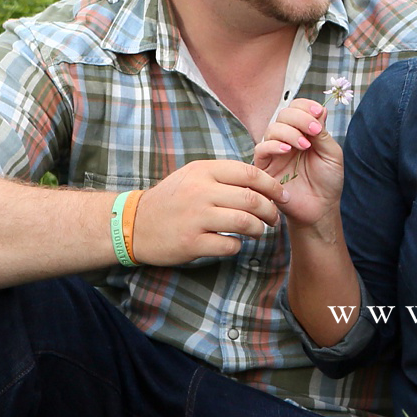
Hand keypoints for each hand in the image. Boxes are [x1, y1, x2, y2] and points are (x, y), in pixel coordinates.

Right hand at [130, 157, 282, 265]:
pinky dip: (238, 246)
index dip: (272, 185)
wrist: (134, 224)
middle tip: (274, 218)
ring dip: (259, 229)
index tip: (282, 195)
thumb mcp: (193, 176)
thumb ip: (222, 175)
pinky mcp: (192, 243)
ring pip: (244, 222)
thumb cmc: (170, 199)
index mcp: (204, 171)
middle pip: (251, 199)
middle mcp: (201, 191)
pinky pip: (229, 245)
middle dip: (270, 210)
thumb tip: (260, 180)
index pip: (249, 173)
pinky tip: (235, 243)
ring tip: (259, 231)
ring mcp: (196, 218)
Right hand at [252, 98, 343, 228]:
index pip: (297, 107)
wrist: (320, 209)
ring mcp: (275, 152)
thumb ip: (322, 132)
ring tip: (305, 145)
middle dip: (299, 118)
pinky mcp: (265, 167)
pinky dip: (273, 144)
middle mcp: (287, 138)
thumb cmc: (328, 181)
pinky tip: (287, 150)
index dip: (306, 105)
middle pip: (284, 114)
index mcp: (303, 131)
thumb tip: (318, 109)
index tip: (318, 112)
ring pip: (272, 128)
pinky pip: (261, 149)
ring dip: (289, 131)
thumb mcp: (332, 154)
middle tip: (314, 131)